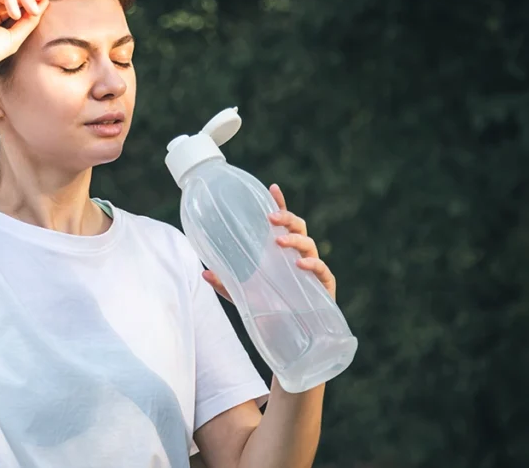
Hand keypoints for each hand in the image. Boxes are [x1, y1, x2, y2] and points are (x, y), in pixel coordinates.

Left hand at [202, 183, 336, 301]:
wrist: (286, 341)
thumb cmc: (268, 312)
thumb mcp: (242, 296)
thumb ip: (225, 283)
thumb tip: (203, 271)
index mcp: (281, 253)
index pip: (283, 223)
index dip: (279, 204)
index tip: (272, 188)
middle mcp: (298, 257)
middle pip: (298, 227)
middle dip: (287, 217)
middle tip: (270, 217)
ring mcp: (313, 270)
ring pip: (310, 244)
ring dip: (294, 239)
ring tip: (279, 241)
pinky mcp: (324, 287)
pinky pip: (322, 270)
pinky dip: (312, 264)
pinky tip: (299, 263)